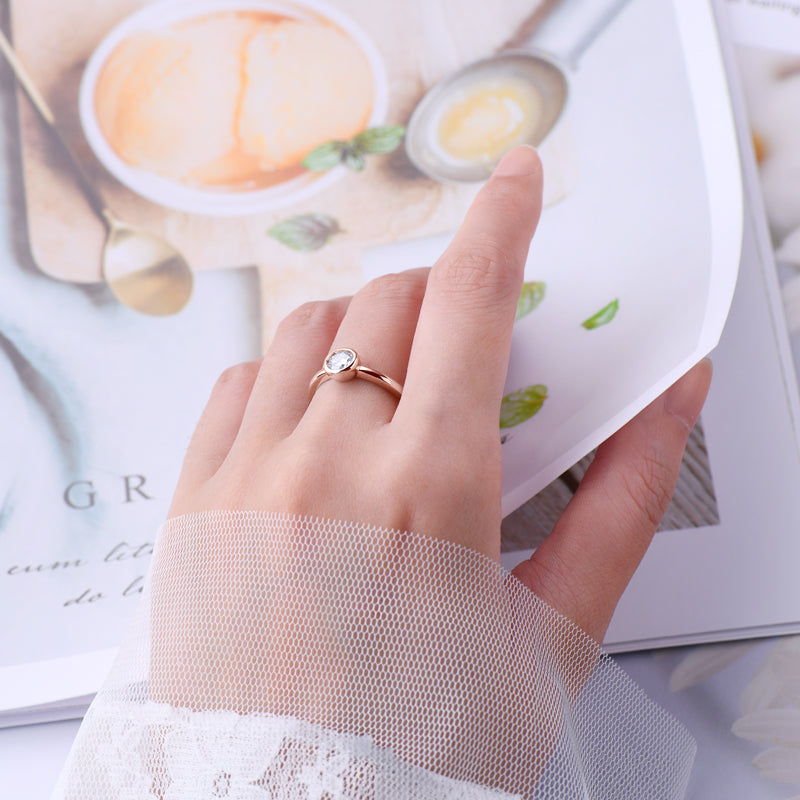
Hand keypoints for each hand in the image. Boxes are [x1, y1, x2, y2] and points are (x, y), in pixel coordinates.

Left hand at [167, 145, 709, 643]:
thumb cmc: (426, 735)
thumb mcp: (552, 629)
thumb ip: (622, 500)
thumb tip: (666, 406)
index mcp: (427, 490)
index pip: (471, 301)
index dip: (501, 222)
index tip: (514, 181)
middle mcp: (326, 464)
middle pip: (391, 300)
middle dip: (441, 297)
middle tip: (465, 344)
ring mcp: (248, 474)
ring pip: (310, 325)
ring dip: (364, 329)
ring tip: (390, 386)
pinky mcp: (196, 498)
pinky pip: (238, 381)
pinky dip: (286, 373)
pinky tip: (314, 423)